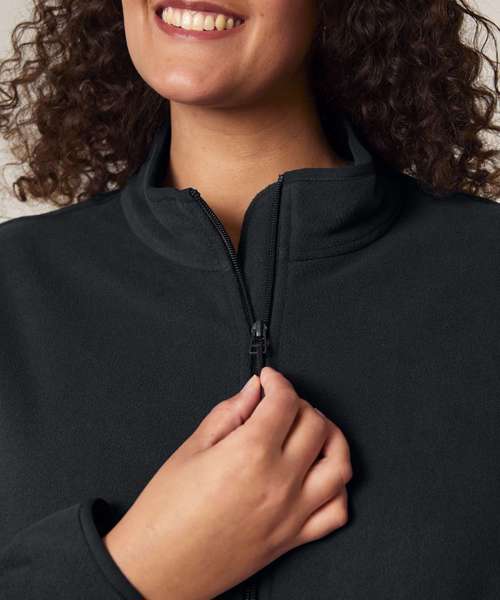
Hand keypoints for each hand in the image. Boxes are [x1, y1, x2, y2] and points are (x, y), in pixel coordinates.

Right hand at [103, 366, 352, 599]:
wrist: (159, 566)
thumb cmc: (166, 511)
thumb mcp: (192, 449)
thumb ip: (230, 413)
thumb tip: (254, 390)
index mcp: (250, 453)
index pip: (284, 402)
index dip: (278, 381)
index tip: (269, 379)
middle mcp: (279, 482)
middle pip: (316, 425)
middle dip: (300, 404)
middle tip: (280, 403)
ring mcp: (292, 513)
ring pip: (339, 464)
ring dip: (330, 437)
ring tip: (310, 430)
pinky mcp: (294, 539)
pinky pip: (337, 512)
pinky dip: (337, 486)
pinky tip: (319, 474)